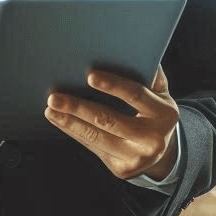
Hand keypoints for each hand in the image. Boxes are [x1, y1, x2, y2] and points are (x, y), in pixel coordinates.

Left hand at [45, 65, 178, 181]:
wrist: (164, 152)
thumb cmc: (154, 110)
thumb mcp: (160, 91)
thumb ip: (148, 71)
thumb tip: (127, 46)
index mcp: (164, 113)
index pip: (135, 95)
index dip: (112, 85)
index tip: (89, 75)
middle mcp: (153, 139)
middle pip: (109, 120)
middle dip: (78, 107)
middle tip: (54, 97)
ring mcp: (137, 157)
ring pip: (96, 137)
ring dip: (69, 122)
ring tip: (51, 109)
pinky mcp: (123, 169)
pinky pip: (93, 147)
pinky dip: (74, 132)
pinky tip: (60, 121)